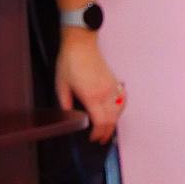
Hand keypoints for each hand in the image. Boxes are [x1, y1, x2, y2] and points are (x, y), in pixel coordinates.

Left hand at [54, 29, 126, 145]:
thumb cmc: (70, 62)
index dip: (98, 134)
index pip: (101, 123)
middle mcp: (105, 94)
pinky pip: (123, 100)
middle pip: (112, 120)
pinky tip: (116, 112)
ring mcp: (112, 87)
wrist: (81, 44)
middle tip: (101, 139)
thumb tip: (71, 117)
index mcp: (91, 96)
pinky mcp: (115, 82)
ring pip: (119, 112)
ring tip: (107, 129)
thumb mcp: (61, 85)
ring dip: (113, 123)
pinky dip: (120, 109)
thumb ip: (66, 104)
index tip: (93, 138)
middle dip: (107, 133)